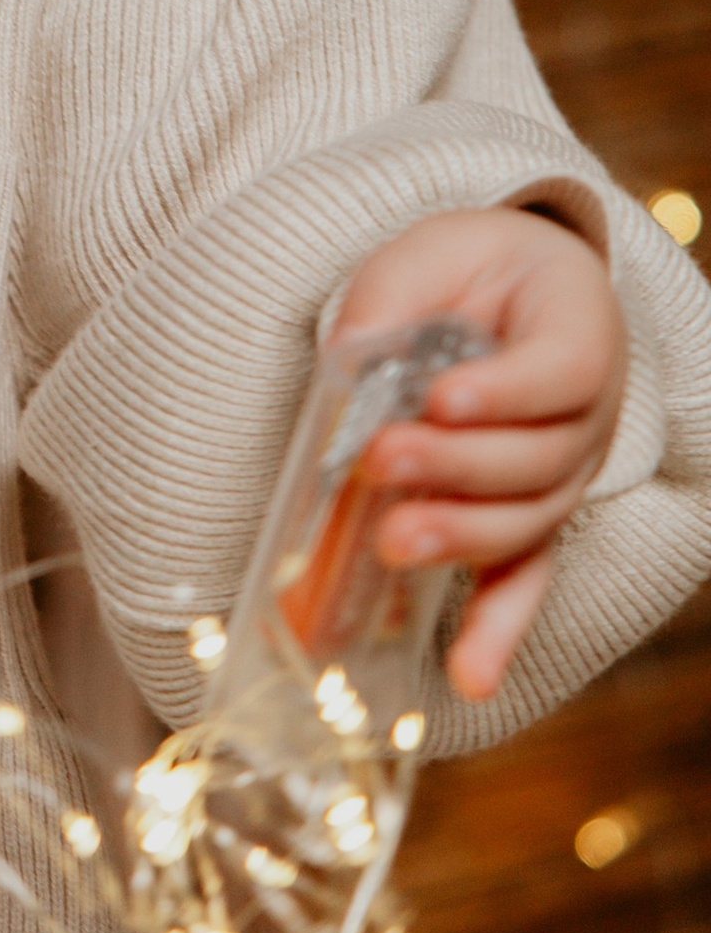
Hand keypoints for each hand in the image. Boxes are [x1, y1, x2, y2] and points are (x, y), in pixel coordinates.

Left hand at [331, 203, 626, 699]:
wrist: (515, 290)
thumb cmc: (471, 272)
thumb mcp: (431, 254)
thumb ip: (392, 299)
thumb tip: (343, 360)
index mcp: (580, 333)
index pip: (562, 370)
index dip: (507, 391)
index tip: (442, 396)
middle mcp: (588, 419)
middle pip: (538, 459)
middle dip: (455, 468)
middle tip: (383, 461)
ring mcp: (563, 479)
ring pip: (526, 521)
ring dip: (459, 536)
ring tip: (390, 540)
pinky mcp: (528, 521)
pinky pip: (523, 582)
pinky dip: (497, 631)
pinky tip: (468, 678)